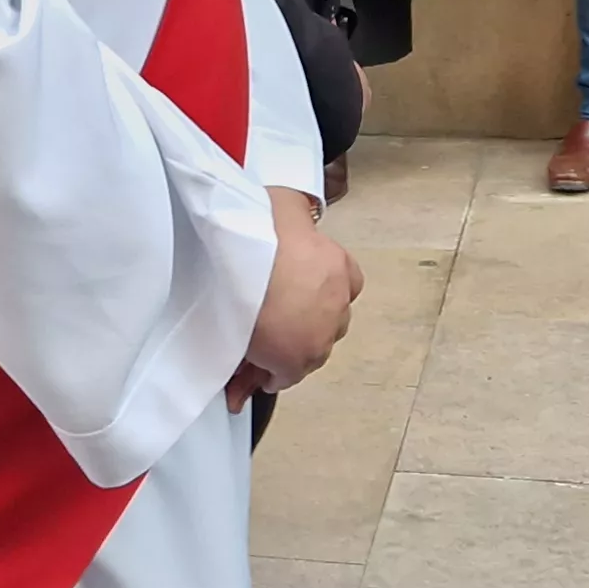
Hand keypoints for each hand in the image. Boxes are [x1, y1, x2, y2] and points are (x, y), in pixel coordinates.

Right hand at [233, 188, 362, 406]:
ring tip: (252, 361)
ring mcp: (318, 333)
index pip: (346, 284)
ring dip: (281, 355)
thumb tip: (296, 203)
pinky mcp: (293, 359)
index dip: (319, 293)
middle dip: (301, 329)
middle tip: (270, 332)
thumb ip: (296, 208)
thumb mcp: (286, 203)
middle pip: (323, 323)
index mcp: (338, 266)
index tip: (299, 298)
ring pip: (304, 351)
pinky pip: (280, 376)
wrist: (247, 257)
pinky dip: (263, 379)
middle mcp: (336, 302)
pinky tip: (242, 384)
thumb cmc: (262, 227)